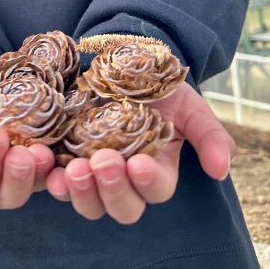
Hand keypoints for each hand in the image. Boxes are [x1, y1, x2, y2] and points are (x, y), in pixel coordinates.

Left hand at [45, 82, 234, 223]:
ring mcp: (93, 172)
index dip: (148, 181)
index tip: (139, 163)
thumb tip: (221, 168)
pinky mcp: (65, 160)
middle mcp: (126, 180)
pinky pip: (58, 182)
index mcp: (158, 169)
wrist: (121, 62)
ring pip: (89, 202)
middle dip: (113, 189)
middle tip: (102, 162)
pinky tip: (48, 168)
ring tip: (74, 169)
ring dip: (80, 191)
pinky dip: (52, 180)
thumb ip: (209, 134)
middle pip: (123, 207)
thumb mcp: (189, 104)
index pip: (157, 189)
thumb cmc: (159, 87)